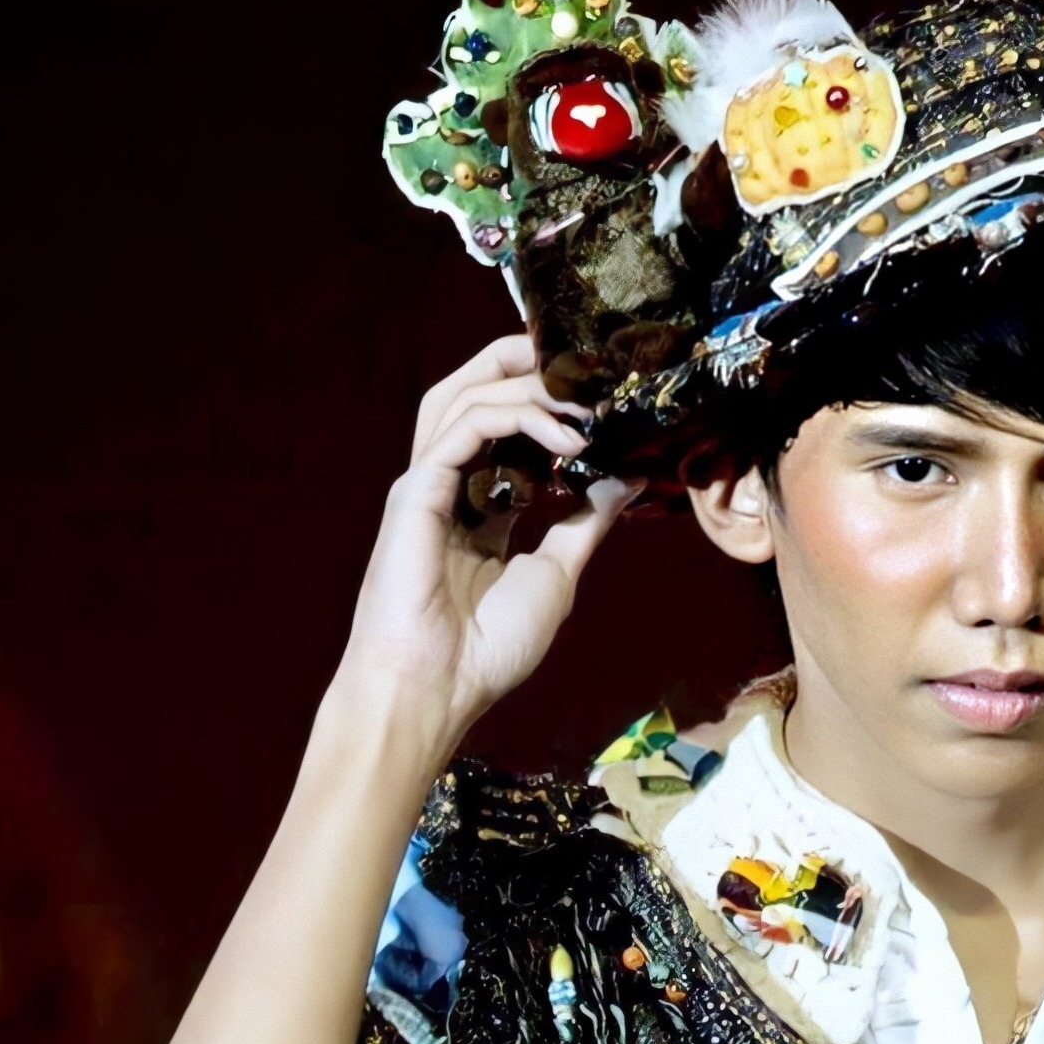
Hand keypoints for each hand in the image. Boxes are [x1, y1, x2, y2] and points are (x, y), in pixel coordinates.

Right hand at [335, 335, 641, 762]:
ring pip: (465, 397)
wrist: (439, 687)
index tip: (601, 400)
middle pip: (474, 396)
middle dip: (520, 364)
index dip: (549, 407)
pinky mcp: (416, 489)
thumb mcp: (556, 574)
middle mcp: (449, 487)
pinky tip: (563, 435)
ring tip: (579, 391)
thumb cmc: (489, 647)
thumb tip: (627, 477)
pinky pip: (464, 427)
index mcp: (478, 509)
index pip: (508, 433)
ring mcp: (428, 484)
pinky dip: (515, 417)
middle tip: (577, 356)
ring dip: (523, 383)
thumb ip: (586, 521)